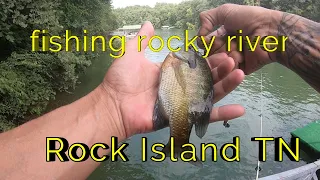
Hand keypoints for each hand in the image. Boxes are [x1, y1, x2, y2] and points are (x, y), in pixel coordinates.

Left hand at [101, 21, 244, 138]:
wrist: (113, 105)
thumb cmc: (121, 80)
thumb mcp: (132, 55)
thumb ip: (142, 40)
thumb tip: (149, 23)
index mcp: (171, 73)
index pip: (195, 63)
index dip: (208, 56)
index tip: (221, 47)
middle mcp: (180, 87)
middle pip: (205, 78)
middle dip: (220, 68)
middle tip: (233, 58)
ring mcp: (183, 102)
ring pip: (209, 94)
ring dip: (226, 85)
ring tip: (240, 73)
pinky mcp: (183, 117)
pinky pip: (204, 116)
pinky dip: (223, 115)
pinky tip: (240, 110)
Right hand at [198, 4, 281, 74]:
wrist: (270, 32)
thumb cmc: (249, 19)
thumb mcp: (226, 11)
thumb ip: (207, 18)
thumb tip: (198, 35)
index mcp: (222, 34)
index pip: (206, 42)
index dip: (205, 42)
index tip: (207, 39)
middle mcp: (226, 47)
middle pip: (211, 54)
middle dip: (216, 48)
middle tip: (226, 42)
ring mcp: (233, 59)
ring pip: (218, 63)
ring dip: (225, 54)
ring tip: (237, 48)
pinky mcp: (240, 70)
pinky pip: (229, 71)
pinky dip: (233, 63)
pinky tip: (242, 56)